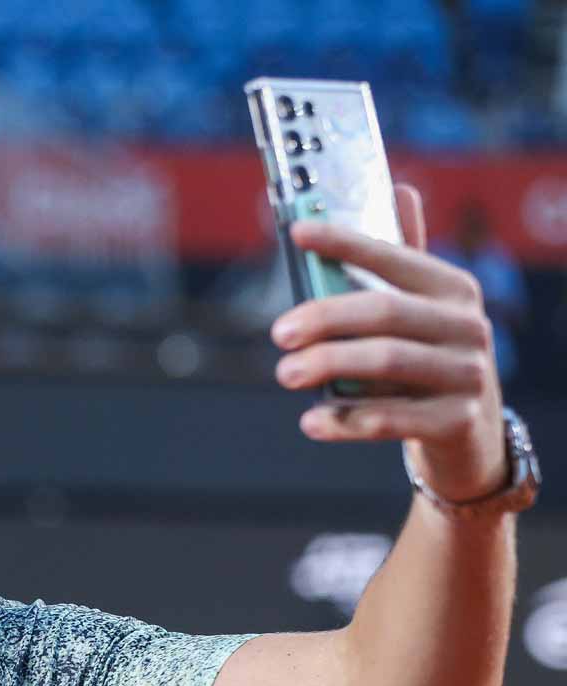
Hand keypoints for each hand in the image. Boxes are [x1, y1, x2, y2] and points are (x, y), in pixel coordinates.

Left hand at [270, 183, 506, 502]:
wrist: (468, 434)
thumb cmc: (426, 360)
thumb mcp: (419, 311)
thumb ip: (402, 260)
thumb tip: (398, 189)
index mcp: (452, 289)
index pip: (394, 256)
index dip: (346, 242)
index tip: (297, 233)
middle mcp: (467, 326)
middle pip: (383, 311)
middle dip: (324, 317)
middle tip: (278, 333)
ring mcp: (468, 375)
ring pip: (386, 361)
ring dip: (327, 365)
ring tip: (285, 374)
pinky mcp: (458, 421)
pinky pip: (392, 419)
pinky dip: (345, 420)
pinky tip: (311, 421)